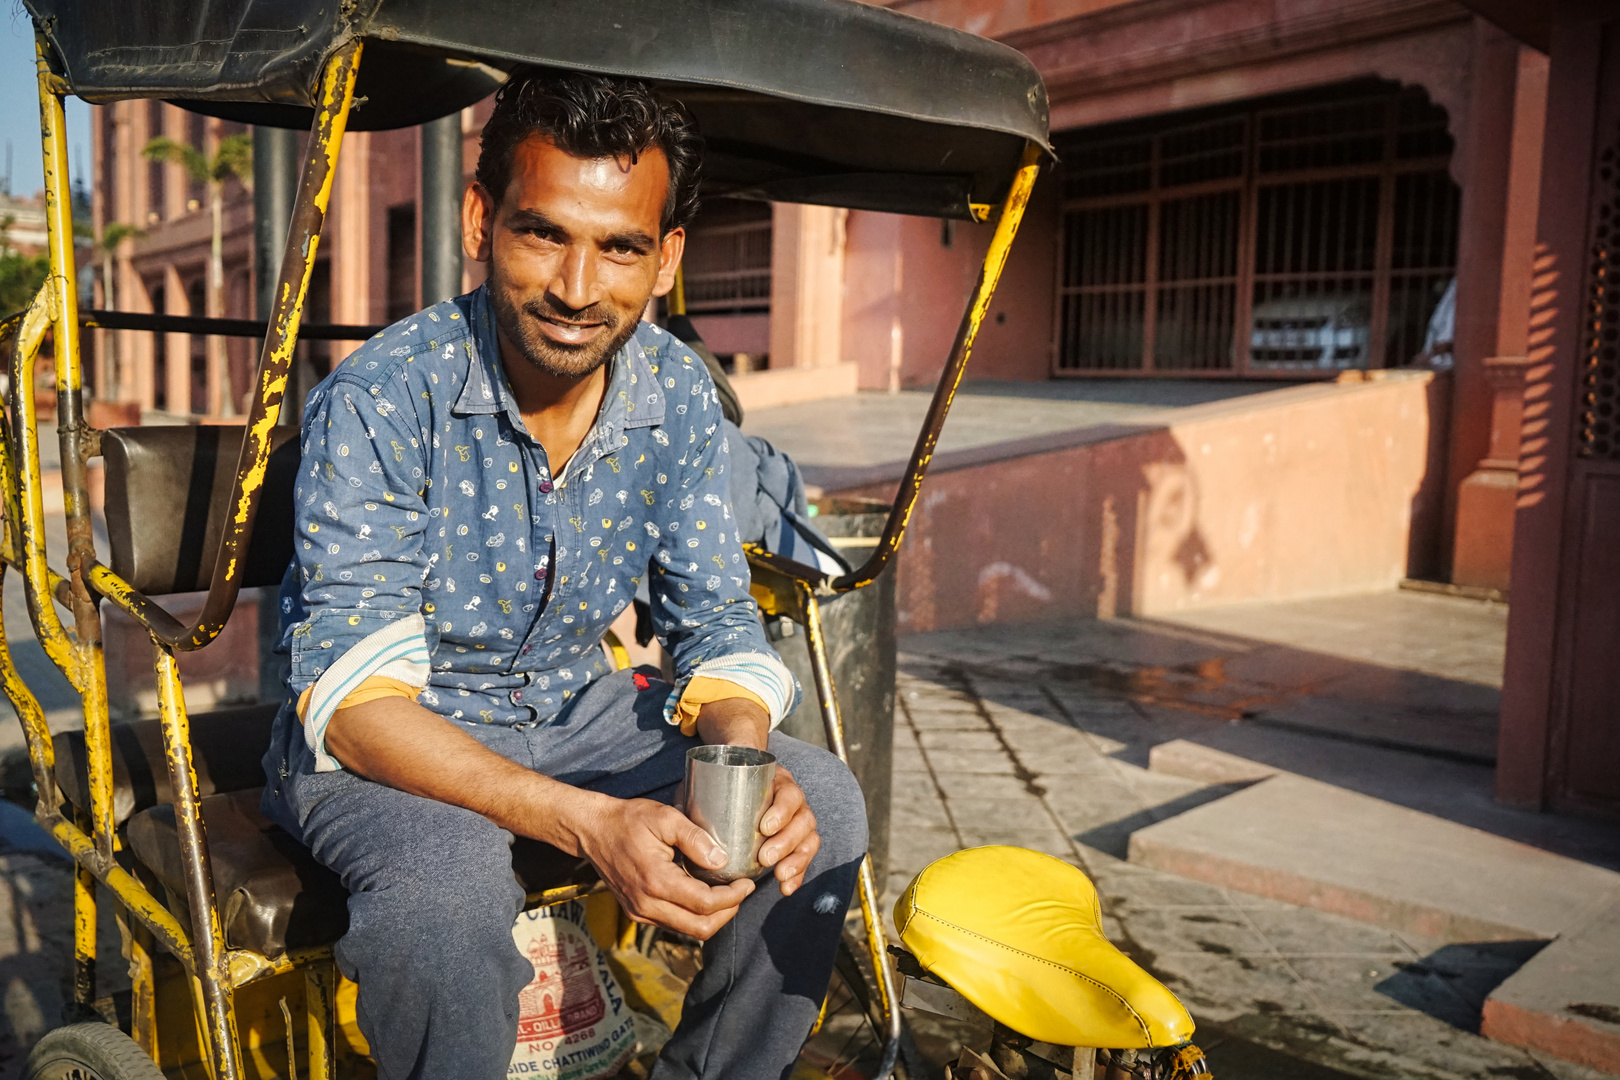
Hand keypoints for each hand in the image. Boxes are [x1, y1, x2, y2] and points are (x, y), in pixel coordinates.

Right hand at [574, 794, 753, 939]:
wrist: (593, 830)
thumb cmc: (628, 820)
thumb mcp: (665, 818)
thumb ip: (695, 839)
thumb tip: (722, 860)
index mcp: (655, 881)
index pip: (705, 904)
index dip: (732, 898)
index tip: (747, 883)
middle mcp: (647, 904)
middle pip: (699, 928)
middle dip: (727, 913)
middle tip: (741, 892)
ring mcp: (640, 912)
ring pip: (687, 931)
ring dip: (712, 917)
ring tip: (727, 894)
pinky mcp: (637, 912)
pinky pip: (673, 924)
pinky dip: (694, 916)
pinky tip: (703, 895)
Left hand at [691, 696, 821, 895]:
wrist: (739, 779)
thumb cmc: (723, 782)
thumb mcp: (708, 783)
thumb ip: (696, 797)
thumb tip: (680, 812)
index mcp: (777, 781)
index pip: (789, 794)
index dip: (782, 811)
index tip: (764, 827)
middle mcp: (792, 800)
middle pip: (803, 819)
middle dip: (787, 841)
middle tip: (765, 858)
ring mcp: (797, 820)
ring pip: (809, 838)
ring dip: (797, 859)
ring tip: (778, 876)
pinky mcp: (796, 840)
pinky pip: (804, 857)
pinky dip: (798, 873)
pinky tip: (785, 888)